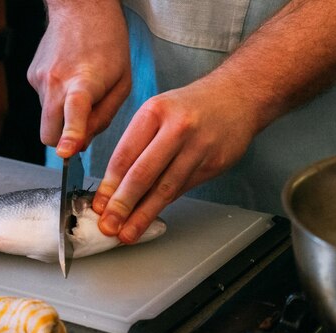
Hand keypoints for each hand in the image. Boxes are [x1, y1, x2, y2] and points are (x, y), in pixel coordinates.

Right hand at [27, 0, 130, 156]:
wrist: (80, 8)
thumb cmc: (108, 44)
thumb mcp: (122, 84)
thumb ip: (103, 118)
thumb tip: (82, 144)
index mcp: (84, 82)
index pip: (74, 113)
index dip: (70, 135)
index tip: (66, 151)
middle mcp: (56, 82)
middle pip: (48, 134)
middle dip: (62, 140)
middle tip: (81, 126)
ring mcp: (39, 81)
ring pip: (46, 119)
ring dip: (61, 116)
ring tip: (79, 91)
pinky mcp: (31, 77)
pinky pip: (43, 103)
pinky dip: (56, 101)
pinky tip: (68, 79)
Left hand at [92, 77, 259, 243]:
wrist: (237, 96)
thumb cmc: (189, 107)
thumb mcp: (156, 112)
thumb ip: (136, 145)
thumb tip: (113, 186)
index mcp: (154, 112)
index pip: (124, 155)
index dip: (109, 185)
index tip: (99, 206)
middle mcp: (177, 128)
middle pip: (143, 174)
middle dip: (122, 205)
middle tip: (108, 225)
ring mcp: (198, 147)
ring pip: (165, 188)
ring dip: (143, 215)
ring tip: (127, 233)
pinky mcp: (214, 163)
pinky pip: (182, 189)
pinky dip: (163, 206)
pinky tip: (150, 217)